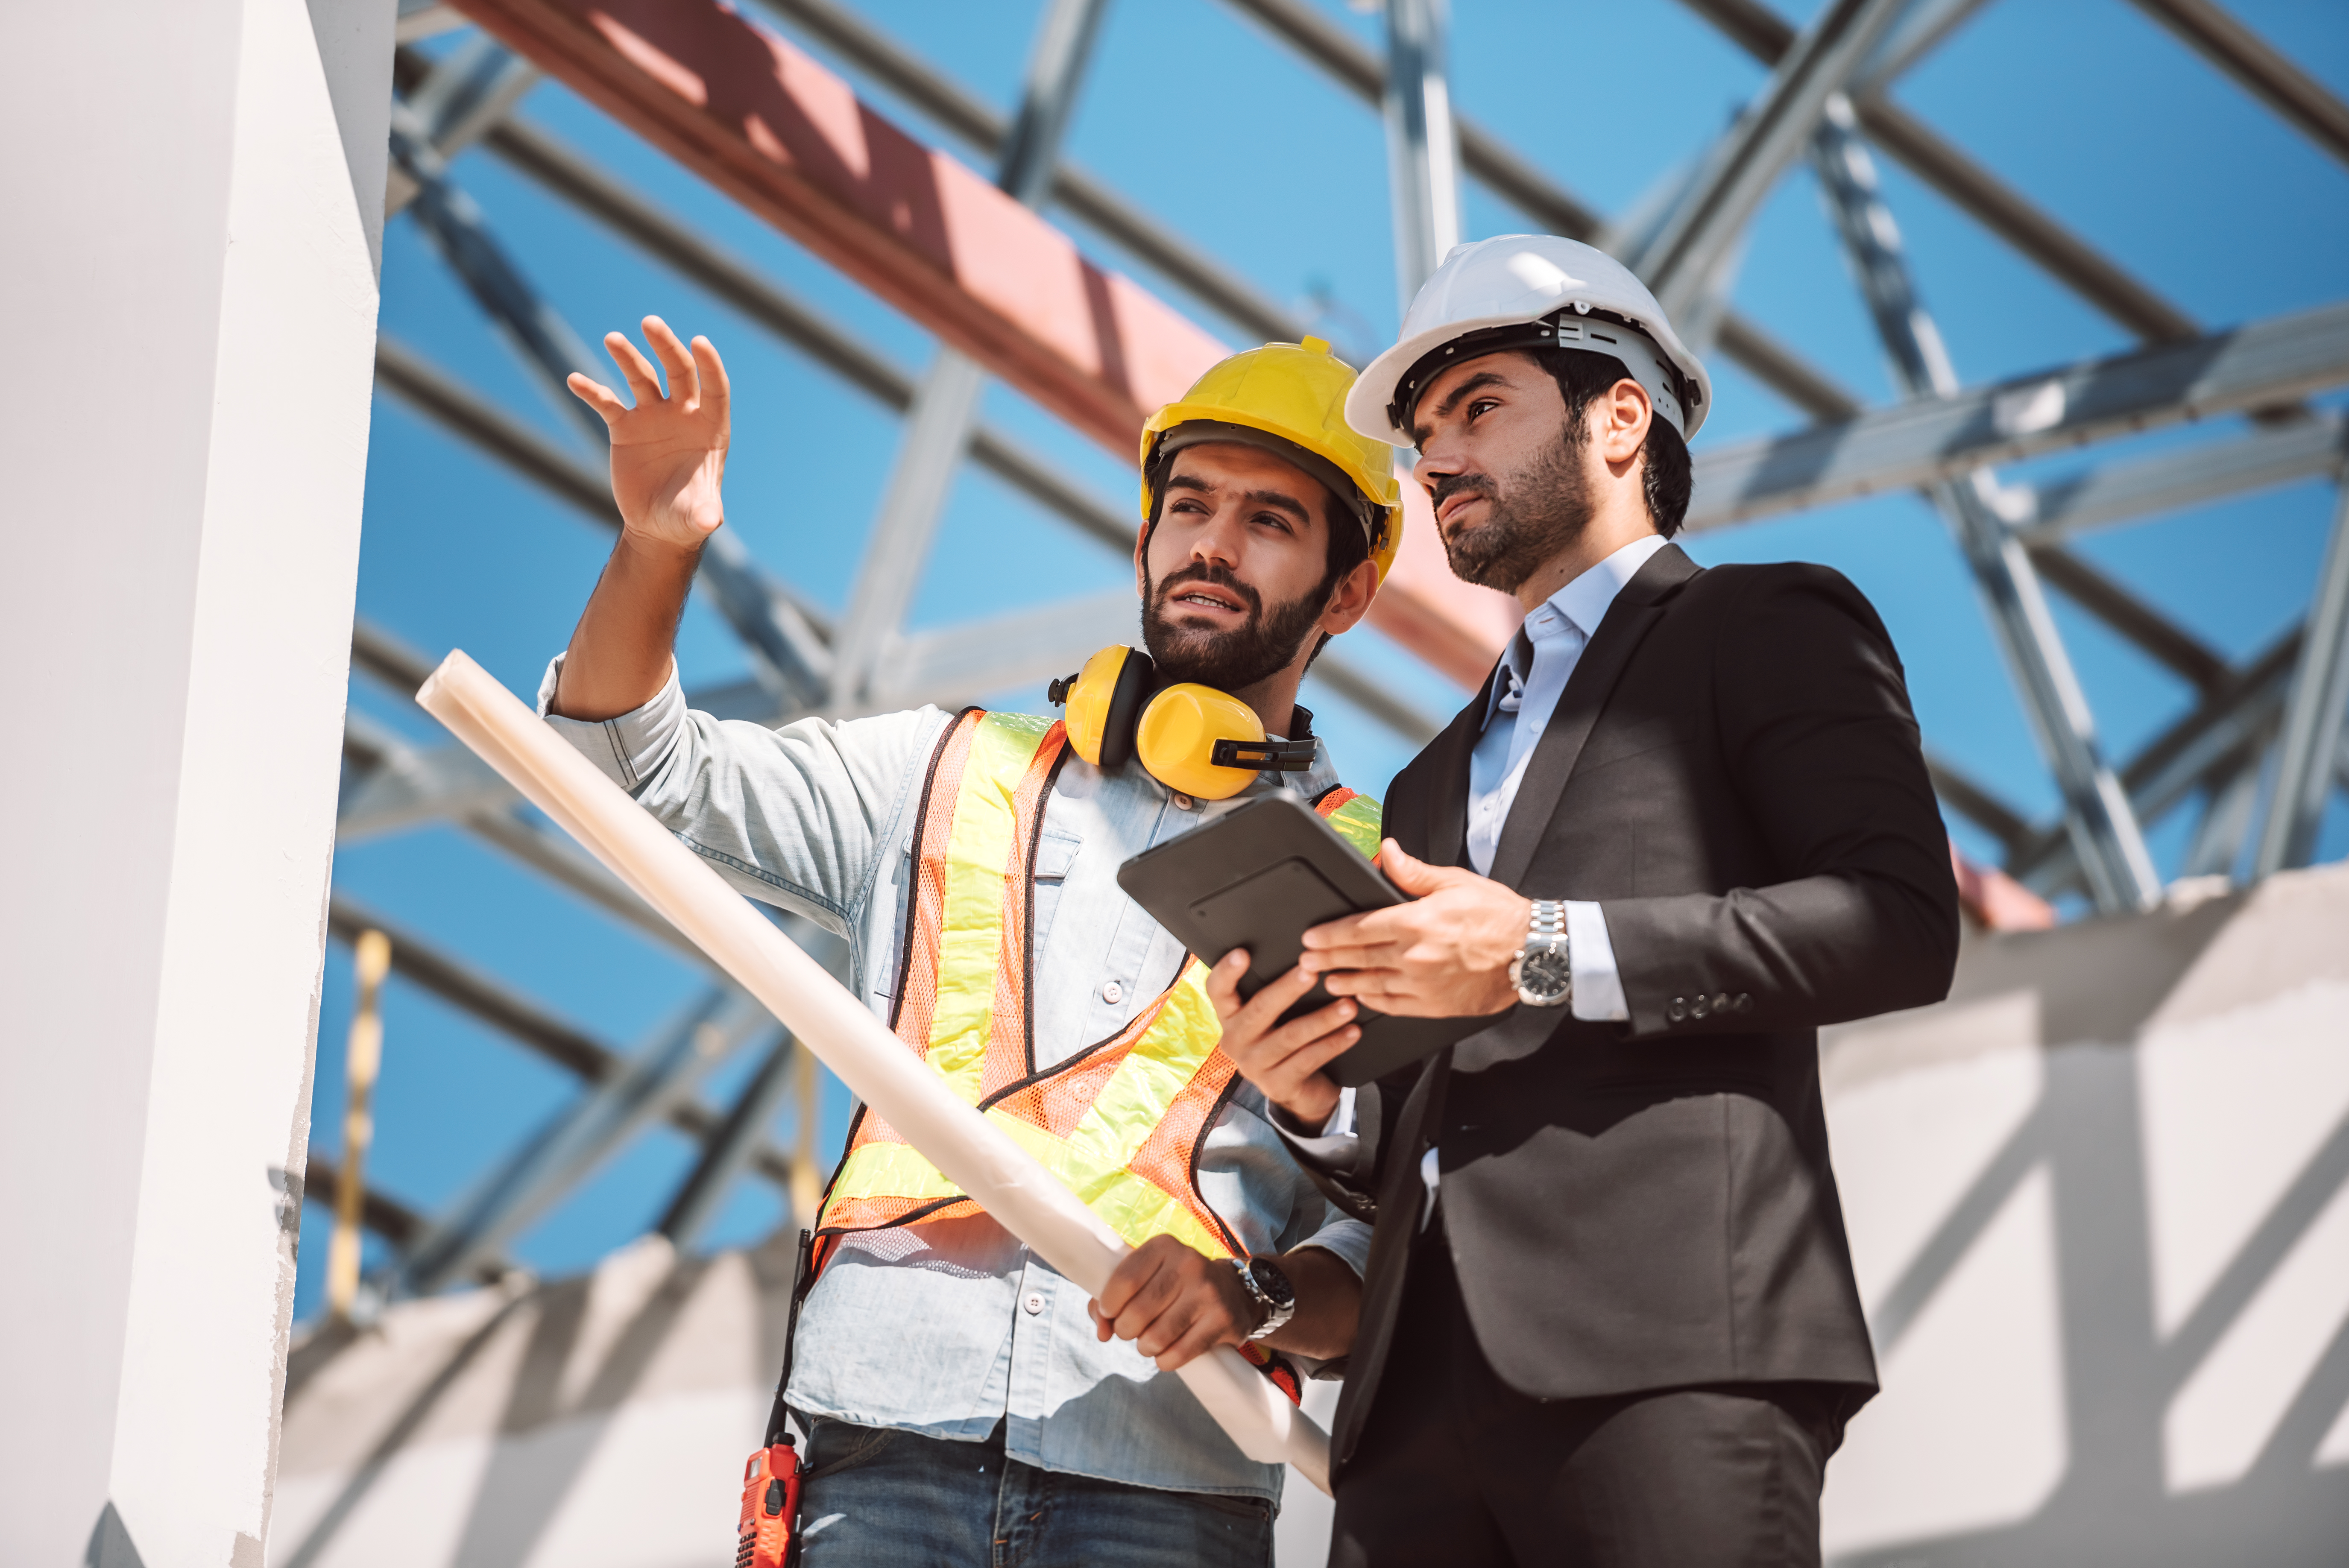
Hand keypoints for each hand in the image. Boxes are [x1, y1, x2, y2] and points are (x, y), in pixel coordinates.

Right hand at [567, 316, 730, 552]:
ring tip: (613, 338)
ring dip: (627, 357)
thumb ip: (704, 514)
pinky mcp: (624, 427)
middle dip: (665, 346)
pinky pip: (607, 402)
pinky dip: (592, 391)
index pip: (713, 388)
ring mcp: (652, 416)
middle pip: (677, 370)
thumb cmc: (686, 517)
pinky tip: (574, 380)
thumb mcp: (697, 517)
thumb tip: (711, 521)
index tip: (700, 341)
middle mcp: (683, 414)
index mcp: (710, 428)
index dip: (709, 365)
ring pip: (641, 377)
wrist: (658, 525)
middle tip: (650, 323)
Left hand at [1089, 1235, 1255, 1371]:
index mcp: (1164, 1246)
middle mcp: (1188, 1263)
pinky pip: (1178, 1354)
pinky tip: (1167, 1352)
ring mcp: (1207, 1292)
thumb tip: (1102, 1333)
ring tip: (1150, 1341)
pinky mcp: (1222, 1320)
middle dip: (1125, 1330)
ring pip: (1156, 1337)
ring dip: (1145, 1347)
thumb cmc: (1176, 1285)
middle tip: (1131, 1330)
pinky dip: (1165, 1360)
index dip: (1108, 1305)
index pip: (1124, 1280)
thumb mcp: (1146, 1277)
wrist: (1234, 1291)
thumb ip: (1111, 1299)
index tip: (1110, 1313)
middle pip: (1137, 1313)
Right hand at [1206, 950, 1355, 1126]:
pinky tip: (1352, 1031)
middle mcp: (1235, 1040)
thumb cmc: (1286, 1039)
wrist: (1298, 1092)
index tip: (1243, 953)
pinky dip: (1333, 1043)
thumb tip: (1305, 955)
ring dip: (1323, 1018)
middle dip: (1288, 988)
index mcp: (1230, 1016)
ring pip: (1290, 1036)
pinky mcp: (1277, 1085)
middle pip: (1259, 1009)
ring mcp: (1254, 1065)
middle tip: (1312, 971)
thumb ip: (1275, 992)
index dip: (1226, 972)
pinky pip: (1308, 1059)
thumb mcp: (1273, 1018)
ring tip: (1348, 1005)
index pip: (1218, 990)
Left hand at [1298, 840, 1528, 1017]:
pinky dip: (1374, 1002)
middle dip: (1327, 960)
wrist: (1533, 954)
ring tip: (1327, 981)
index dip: (1330, 934)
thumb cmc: (1498, 916)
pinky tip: (1362, 999)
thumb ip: (1413, 872)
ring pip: (1371, 986)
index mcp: (1416, 922)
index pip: (1359, 929)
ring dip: (1345, 983)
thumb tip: (1385, 851)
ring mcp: (1423, 985)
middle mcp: (1414, 957)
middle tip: (1305, 962)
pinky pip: (1394, 1006)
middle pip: (1358, 959)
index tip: (1311, 937)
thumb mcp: (1455, 882)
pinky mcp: (1435, 1006)